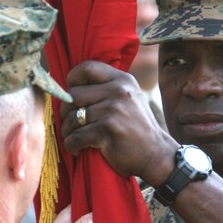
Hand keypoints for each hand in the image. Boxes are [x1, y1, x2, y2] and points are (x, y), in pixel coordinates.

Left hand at [60, 60, 176, 186]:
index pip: (87, 68)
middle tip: (70, 123)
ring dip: (68, 131)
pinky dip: (71, 145)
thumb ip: (108, 89)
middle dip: (66, 112)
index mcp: (122, 80)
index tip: (71, 94)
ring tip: (73, 138)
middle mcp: (118, 92)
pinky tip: (77, 149)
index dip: (72, 79)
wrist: (156, 155)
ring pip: (73, 118)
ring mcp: (113, 111)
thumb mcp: (130, 99)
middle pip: (74, 95)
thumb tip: (72, 87)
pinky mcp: (107, 131)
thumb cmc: (138, 129)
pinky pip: (76, 137)